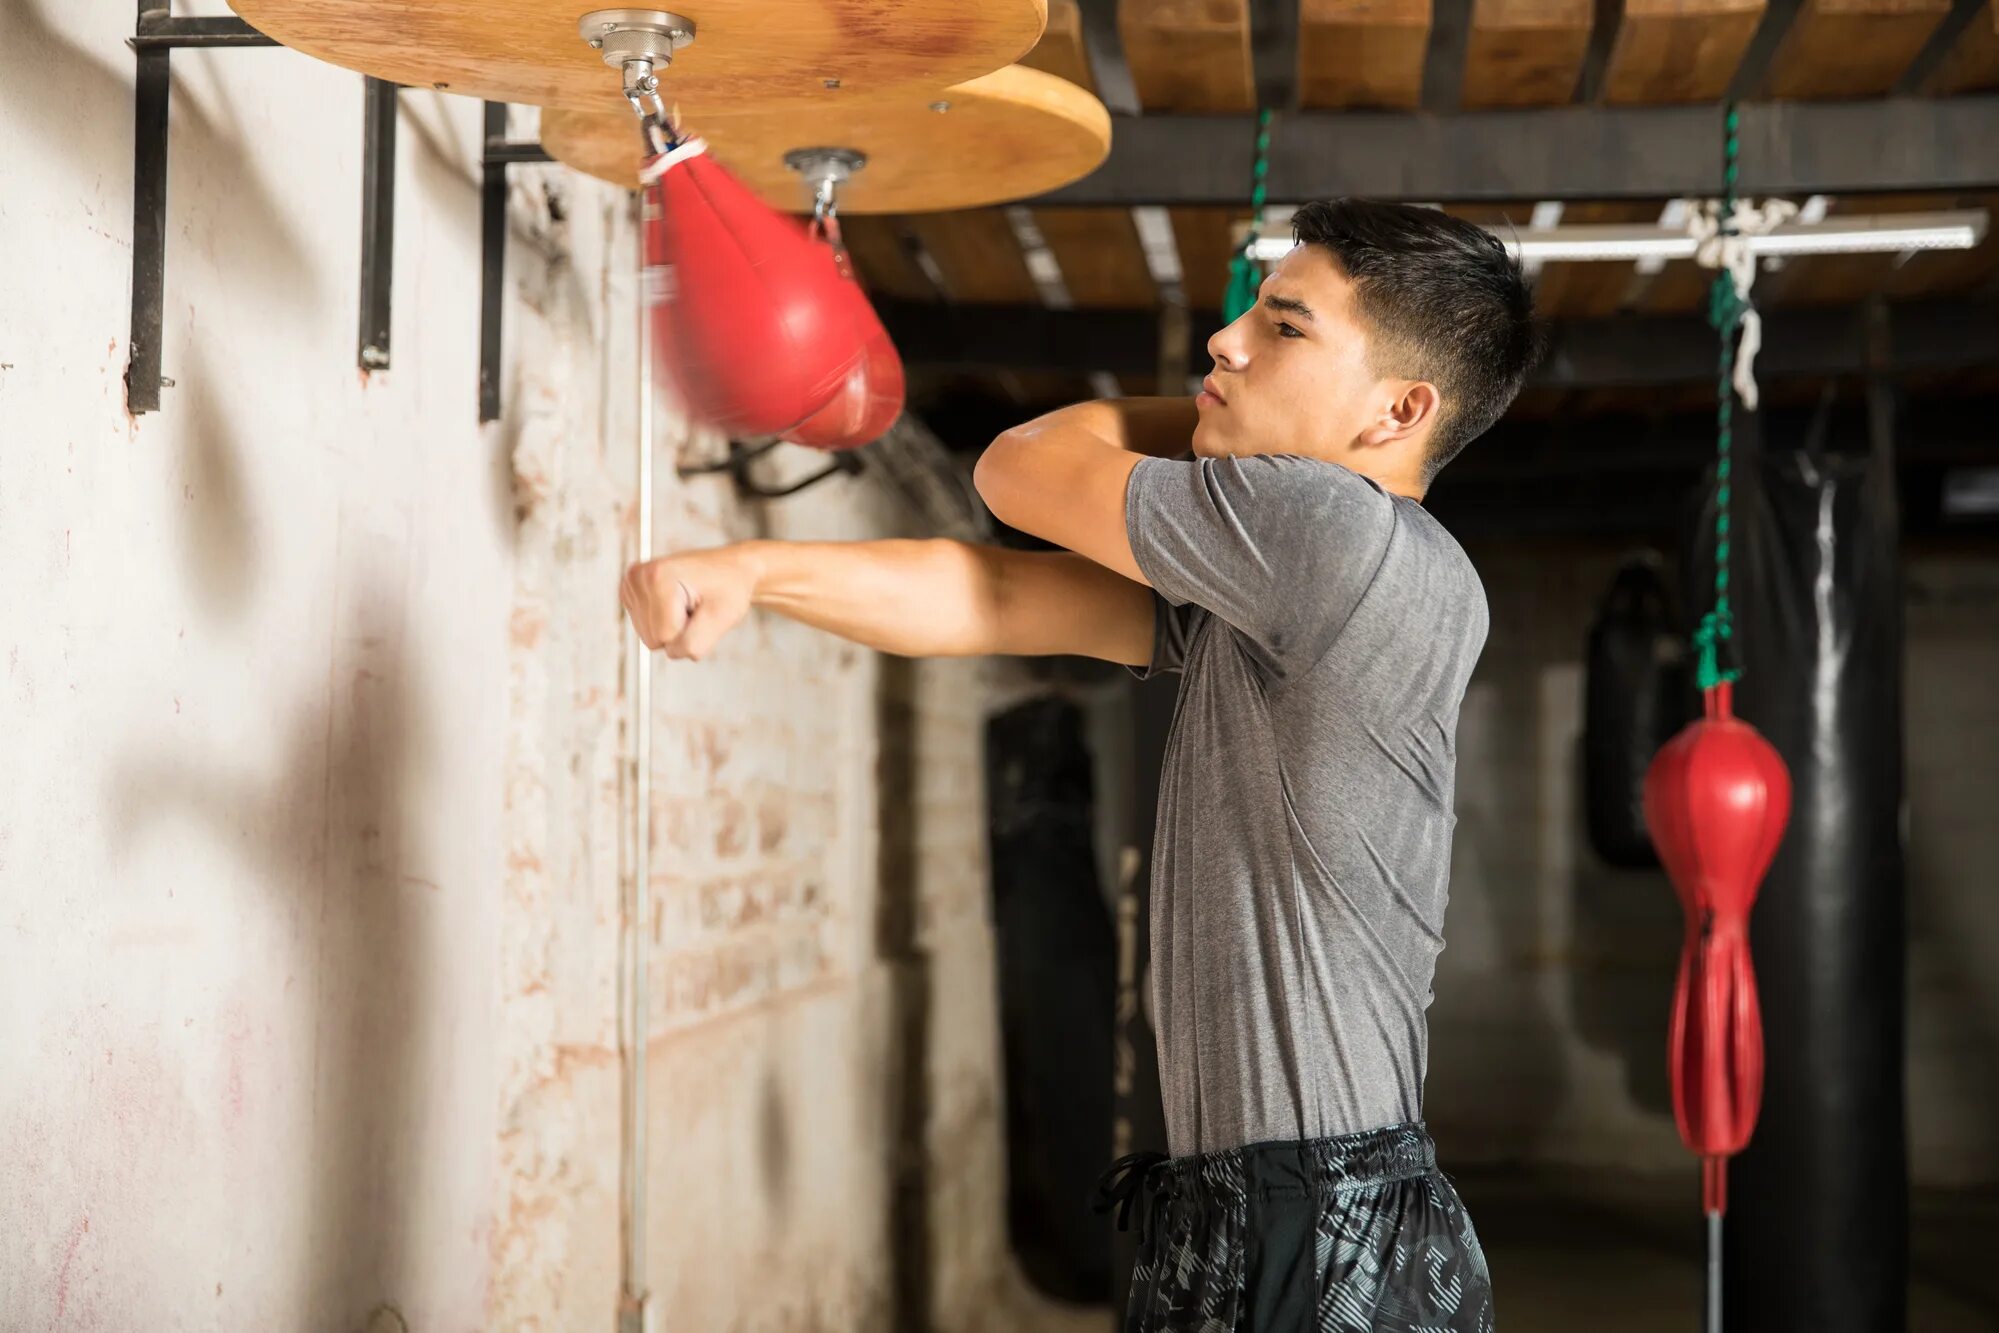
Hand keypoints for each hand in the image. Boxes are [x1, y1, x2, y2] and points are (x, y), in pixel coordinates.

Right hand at [620, 545, 758, 660]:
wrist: (729, 569)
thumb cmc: (729, 588)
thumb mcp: (723, 618)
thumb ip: (694, 643)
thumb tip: (671, 652)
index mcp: (657, 576)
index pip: (666, 637)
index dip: (691, 630)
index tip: (703, 605)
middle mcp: (638, 577)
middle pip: (653, 640)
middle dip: (681, 630)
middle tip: (696, 605)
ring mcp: (632, 585)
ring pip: (650, 638)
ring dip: (674, 627)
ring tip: (688, 603)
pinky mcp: (631, 594)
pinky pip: (648, 631)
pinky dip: (666, 623)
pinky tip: (677, 602)